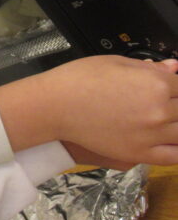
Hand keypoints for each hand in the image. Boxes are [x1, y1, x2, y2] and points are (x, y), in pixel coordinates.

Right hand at [0, 55, 177, 165]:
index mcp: (156, 83)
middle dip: (175, 104)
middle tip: (161, 104)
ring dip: (176, 125)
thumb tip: (173, 68)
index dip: (176, 87)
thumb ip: (148, 68)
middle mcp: (160, 110)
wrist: (53, 106)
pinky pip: (173, 156)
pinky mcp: (138, 153)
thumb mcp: (114, 63)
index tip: (170, 89)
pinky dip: (177, 149)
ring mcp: (151, 134)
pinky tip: (170, 140)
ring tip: (161, 120)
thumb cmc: (78, 78)